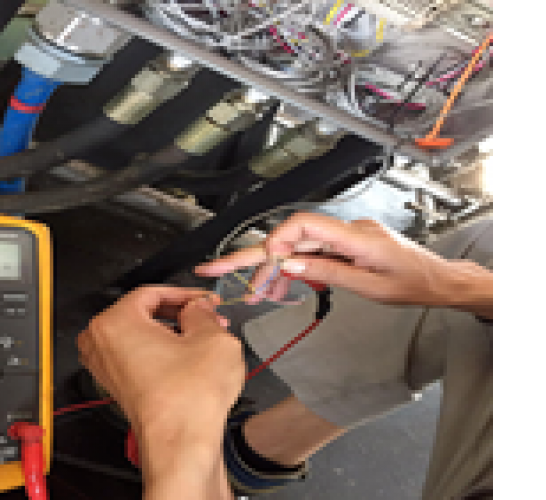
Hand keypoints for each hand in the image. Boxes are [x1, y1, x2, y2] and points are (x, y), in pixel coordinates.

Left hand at [77, 286, 243, 498]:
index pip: (153, 292)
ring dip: (173, 333)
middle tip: (208, 317)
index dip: (185, 294)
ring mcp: (105, 366)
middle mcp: (101, 342)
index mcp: (115, 322)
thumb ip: (203, 312)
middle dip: (181, 313)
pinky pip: (138, 355)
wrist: (181, 444)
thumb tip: (198, 308)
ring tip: (203, 339)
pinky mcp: (116, 385)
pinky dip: (162, 353)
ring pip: (142, 334)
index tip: (204, 300)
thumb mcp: (212, 338)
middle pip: (144, 312)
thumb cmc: (188, 401)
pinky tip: (188, 359)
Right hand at [196, 212, 491, 315]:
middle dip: (252, 254)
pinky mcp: (344, 245)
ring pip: (295, 248)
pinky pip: (309, 252)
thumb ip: (326, 272)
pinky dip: (291, 269)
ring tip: (255, 292)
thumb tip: (288, 265)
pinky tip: (279, 285)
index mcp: (355, 237)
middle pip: (289, 237)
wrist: (439, 281)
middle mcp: (346, 230)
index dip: (277, 241)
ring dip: (271, 269)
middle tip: (215, 267)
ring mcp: (344, 237)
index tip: (264, 264)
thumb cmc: (414, 283)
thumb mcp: (369, 287)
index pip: (303, 225)